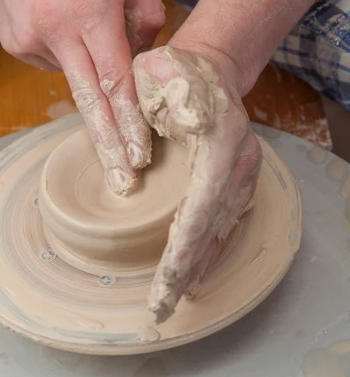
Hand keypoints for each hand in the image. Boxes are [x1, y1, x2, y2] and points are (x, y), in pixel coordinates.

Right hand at [0, 0, 164, 194]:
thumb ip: (150, 15)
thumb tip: (147, 62)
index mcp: (92, 11)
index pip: (116, 81)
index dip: (130, 122)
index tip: (140, 155)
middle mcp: (59, 31)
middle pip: (89, 102)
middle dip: (109, 144)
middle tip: (123, 181)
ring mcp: (32, 39)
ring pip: (75, 77)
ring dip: (89, 68)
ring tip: (81, 17)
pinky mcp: (16, 43)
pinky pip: (56, 62)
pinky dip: (69, 52)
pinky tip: (65, 19)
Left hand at [133, 45, 261, 322]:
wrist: (210, 67)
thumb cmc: (174, 71)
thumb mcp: (153, 74)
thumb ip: (142, 111)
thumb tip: (135, 166)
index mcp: (219, 141)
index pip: (201, 206)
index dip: (184, 247)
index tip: (165, 280)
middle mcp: (238, 162)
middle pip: (212, 227)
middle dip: (185, 270)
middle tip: (161, 309)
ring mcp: (242, 172)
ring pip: (220, 230)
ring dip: (197, 266)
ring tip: (173, 299)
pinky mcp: (237, 180)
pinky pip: (224, 222)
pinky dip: (208, 250)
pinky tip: (193, 272)